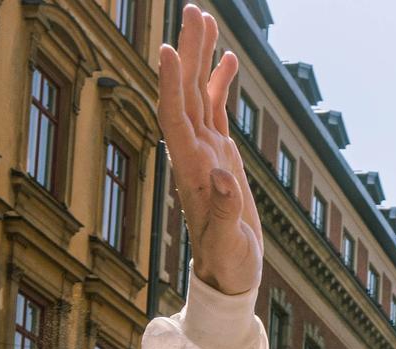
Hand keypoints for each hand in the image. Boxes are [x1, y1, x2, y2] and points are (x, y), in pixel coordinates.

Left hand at [157, 5, 262, 296]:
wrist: (229, 275)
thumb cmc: (228, 264)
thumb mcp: (228, 242)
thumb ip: (224, 209)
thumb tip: (221, 175)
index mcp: (190, 170)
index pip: (175, 117)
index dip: (169, 83)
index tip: (166, 49)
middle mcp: (193, 153)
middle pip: (185, 92)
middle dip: (187, 51)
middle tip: (194, 12)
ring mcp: (206, 150)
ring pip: (198, 93)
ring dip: (200, 56)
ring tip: (205, 18)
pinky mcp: (220, 154)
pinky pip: (215, 108)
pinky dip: (219, 81)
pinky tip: (227, 57)